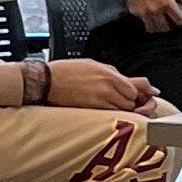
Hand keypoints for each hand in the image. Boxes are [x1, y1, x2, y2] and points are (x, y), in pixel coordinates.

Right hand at [41, 58, 158, 113]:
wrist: (46, 81)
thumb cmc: (64, 72)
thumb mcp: (93, 64)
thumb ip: (113, 73)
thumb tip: (129, 81)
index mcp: (109, 74)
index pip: (136, 88)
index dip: (136, 94)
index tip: (135, 97)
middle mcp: (108, 86)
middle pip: (132, 101)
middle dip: (129, 103)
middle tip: (120, 103)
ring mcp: (101, 99)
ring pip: (124, 110)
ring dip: (121, 111)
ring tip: (109, 108)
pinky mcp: (92, 110)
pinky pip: (111, 116)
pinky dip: (111, 116)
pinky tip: (103, 113)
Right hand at [125, 0, 181, 29]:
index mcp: (168, 4)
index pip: (179, 21)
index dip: (181, 21)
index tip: (179, 18)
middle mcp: (156, 11)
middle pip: (165, 28)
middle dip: (169, 26)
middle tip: (169, 22)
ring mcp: (145, 13)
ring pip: (153, 29)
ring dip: (157, 27)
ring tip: (159, 23)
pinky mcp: (135, 13)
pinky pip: (143, 22)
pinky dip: (147, 22)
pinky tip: (148, 16)